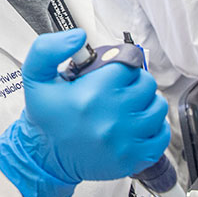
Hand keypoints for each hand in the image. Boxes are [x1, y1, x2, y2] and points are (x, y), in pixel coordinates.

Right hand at [0, 29, 169, 196]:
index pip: (127, 64)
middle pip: (146, 84)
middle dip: (134, 81)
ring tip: (129, 104)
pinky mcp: (134, 158)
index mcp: (90, 95)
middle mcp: (111, 118)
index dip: (121, 64)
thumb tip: (78, 37)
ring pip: (158, 107)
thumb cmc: (46, 118)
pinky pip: (162, 134)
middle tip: (118, 87)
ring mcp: (125, 141)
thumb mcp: (35, 77)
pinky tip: (138, 123)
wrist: (46, 159)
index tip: (111, 71)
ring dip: (147, 102)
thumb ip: (48, 49)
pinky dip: (155, 126)